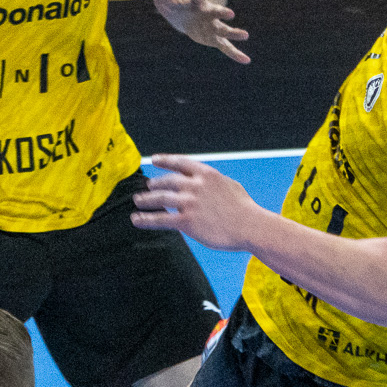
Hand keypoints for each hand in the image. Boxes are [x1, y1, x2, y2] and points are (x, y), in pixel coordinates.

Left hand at [131, 153, 263, 250]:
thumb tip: (203, 184)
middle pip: (167, 182)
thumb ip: (212, 183)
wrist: (250, 226)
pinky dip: (146, 219)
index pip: (180, 163)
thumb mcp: (229, 185)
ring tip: (138, 201)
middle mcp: (195, 185)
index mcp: (206, 174)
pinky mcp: (186, 221)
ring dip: (146, 200)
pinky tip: (136, 220)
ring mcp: (189, 203)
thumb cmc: (244, 209)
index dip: (165, 160)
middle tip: (148, 187)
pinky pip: (160, 219)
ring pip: (160, 199)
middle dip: (155, 184)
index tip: (154, 160)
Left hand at [140, 0, 250, 63]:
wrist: (183, 13)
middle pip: (215, 12)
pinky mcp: (213, 38)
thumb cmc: (174, 2)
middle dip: (220, 12)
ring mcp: (212, 25)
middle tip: (230, 13)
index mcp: (195, 1)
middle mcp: (206, 12)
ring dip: (234, 33)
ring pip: (224, 30)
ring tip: (245, 35)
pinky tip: (246, 60)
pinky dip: (235, 54)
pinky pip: (226, 47)